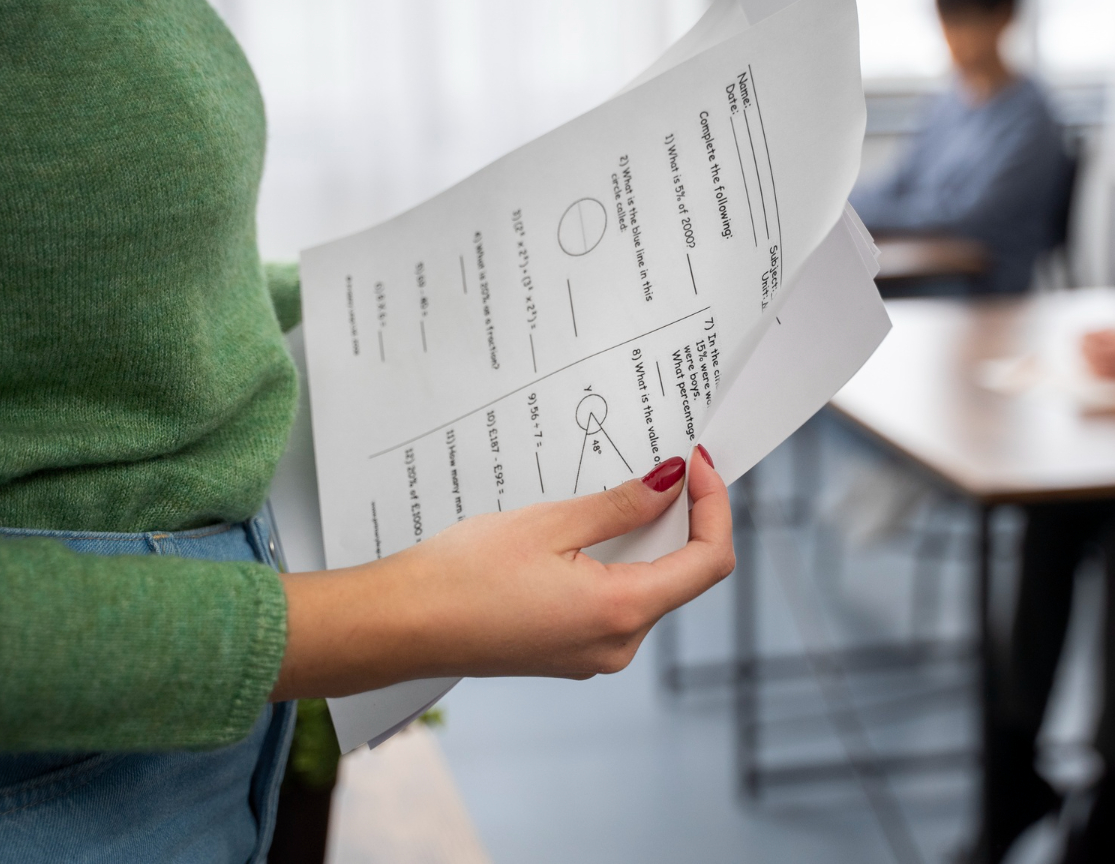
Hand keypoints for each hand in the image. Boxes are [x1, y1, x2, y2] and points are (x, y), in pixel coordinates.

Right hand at [271, 447, 732, 698]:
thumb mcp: (550, 524)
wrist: (399, 626)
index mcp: (620, 612)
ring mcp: (593, 654)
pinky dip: (618, 560)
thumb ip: (621, 503)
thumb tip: (671, 481)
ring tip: (622, 486)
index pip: (708, 561)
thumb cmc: (461, 575)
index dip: (715, 506)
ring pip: (649, 587)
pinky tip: (590, 526)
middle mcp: (617, 644)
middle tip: (664, 460)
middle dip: (682, 516)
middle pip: (682, 575)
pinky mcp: (569, 651)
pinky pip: (615, 601)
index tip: (697, 461)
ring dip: (647, 536)